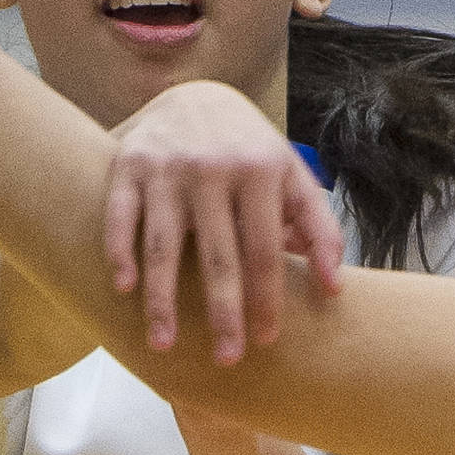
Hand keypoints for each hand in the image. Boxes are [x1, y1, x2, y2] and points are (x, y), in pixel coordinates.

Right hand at [105, 81, 345, 362]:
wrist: (194, 95)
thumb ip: (318, 226)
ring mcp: (169, 167)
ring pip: (164, 244)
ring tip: (163, 344)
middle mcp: (214, 168)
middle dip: (223, 311)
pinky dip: (120, 251)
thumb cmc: (251, 150)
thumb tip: (334, 289)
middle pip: (219, 254)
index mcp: (261, 170)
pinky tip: (123, 288)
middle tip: (227, 359)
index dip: (266, 298)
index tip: (266, 340)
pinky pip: (121, 217)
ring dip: (162, 298)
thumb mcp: (292, 176)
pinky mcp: (130, 165)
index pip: (265, 249)